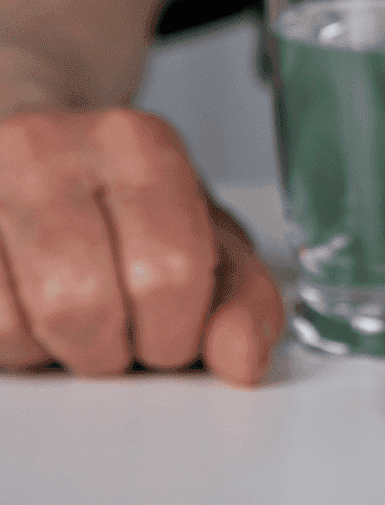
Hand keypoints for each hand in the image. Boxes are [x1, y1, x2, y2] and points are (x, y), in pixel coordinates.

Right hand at [0, 107, 284, 384]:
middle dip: (116, 349)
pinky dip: (16, 348)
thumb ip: (243, 300)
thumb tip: (241, 360)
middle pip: (85, 303)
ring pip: (21, 324)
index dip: (176, 330)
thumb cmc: (131, 208)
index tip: (175, 330)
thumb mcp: (209, 240)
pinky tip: (34, 316)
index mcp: (137, 144)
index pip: (168, 271)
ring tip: (80, 321)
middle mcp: (46, 149)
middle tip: (125, 333)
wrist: (41, 161)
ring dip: (61, 352)